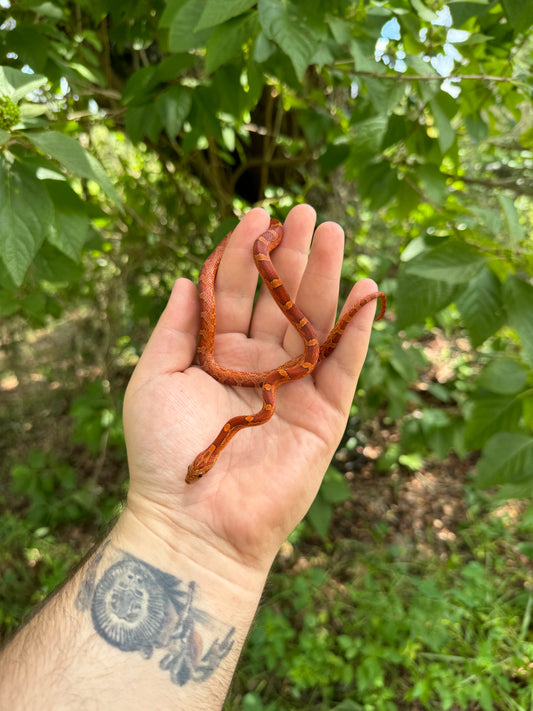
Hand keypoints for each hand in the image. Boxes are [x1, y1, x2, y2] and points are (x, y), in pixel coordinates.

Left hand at [122, 204, 378, 572]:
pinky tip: (364, 291)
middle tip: (306, 211)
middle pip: (281, 301)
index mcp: (219, 355)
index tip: (257, 214)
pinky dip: (357, 330)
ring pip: (314, 323)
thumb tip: (187, 278)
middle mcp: (260, 366)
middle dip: (293, 256)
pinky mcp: (325, 415)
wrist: (194, 519)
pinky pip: (345, 365)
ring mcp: (295, 389)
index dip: (247, 254)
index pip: (238, 294)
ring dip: (326, 278)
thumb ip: (175, 328)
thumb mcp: (155, 377)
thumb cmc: (164, 450)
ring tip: (333, 232)